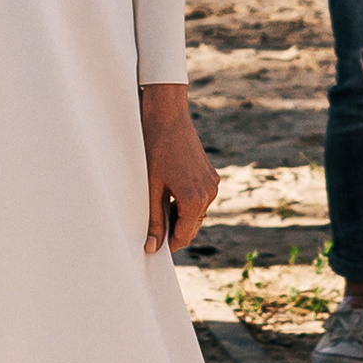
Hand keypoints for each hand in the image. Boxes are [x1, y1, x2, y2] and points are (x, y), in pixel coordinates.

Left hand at [141, 82, 217, 256]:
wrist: (167, 114)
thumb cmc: (155, 148)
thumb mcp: (150, 188)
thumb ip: (154, 220)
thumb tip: (152, 246)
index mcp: (195, 199)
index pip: (184, 235)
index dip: (168, 244)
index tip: (153, 248)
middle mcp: (209, 192)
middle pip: (192, 225)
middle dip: (174, 230)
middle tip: (152, 229)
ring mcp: (212, 182)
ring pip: (196, 211)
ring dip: (179, 215)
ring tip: (156, 207)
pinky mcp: (210, 173)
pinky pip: (199, 197)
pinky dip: (185, 201)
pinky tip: (167, 193)